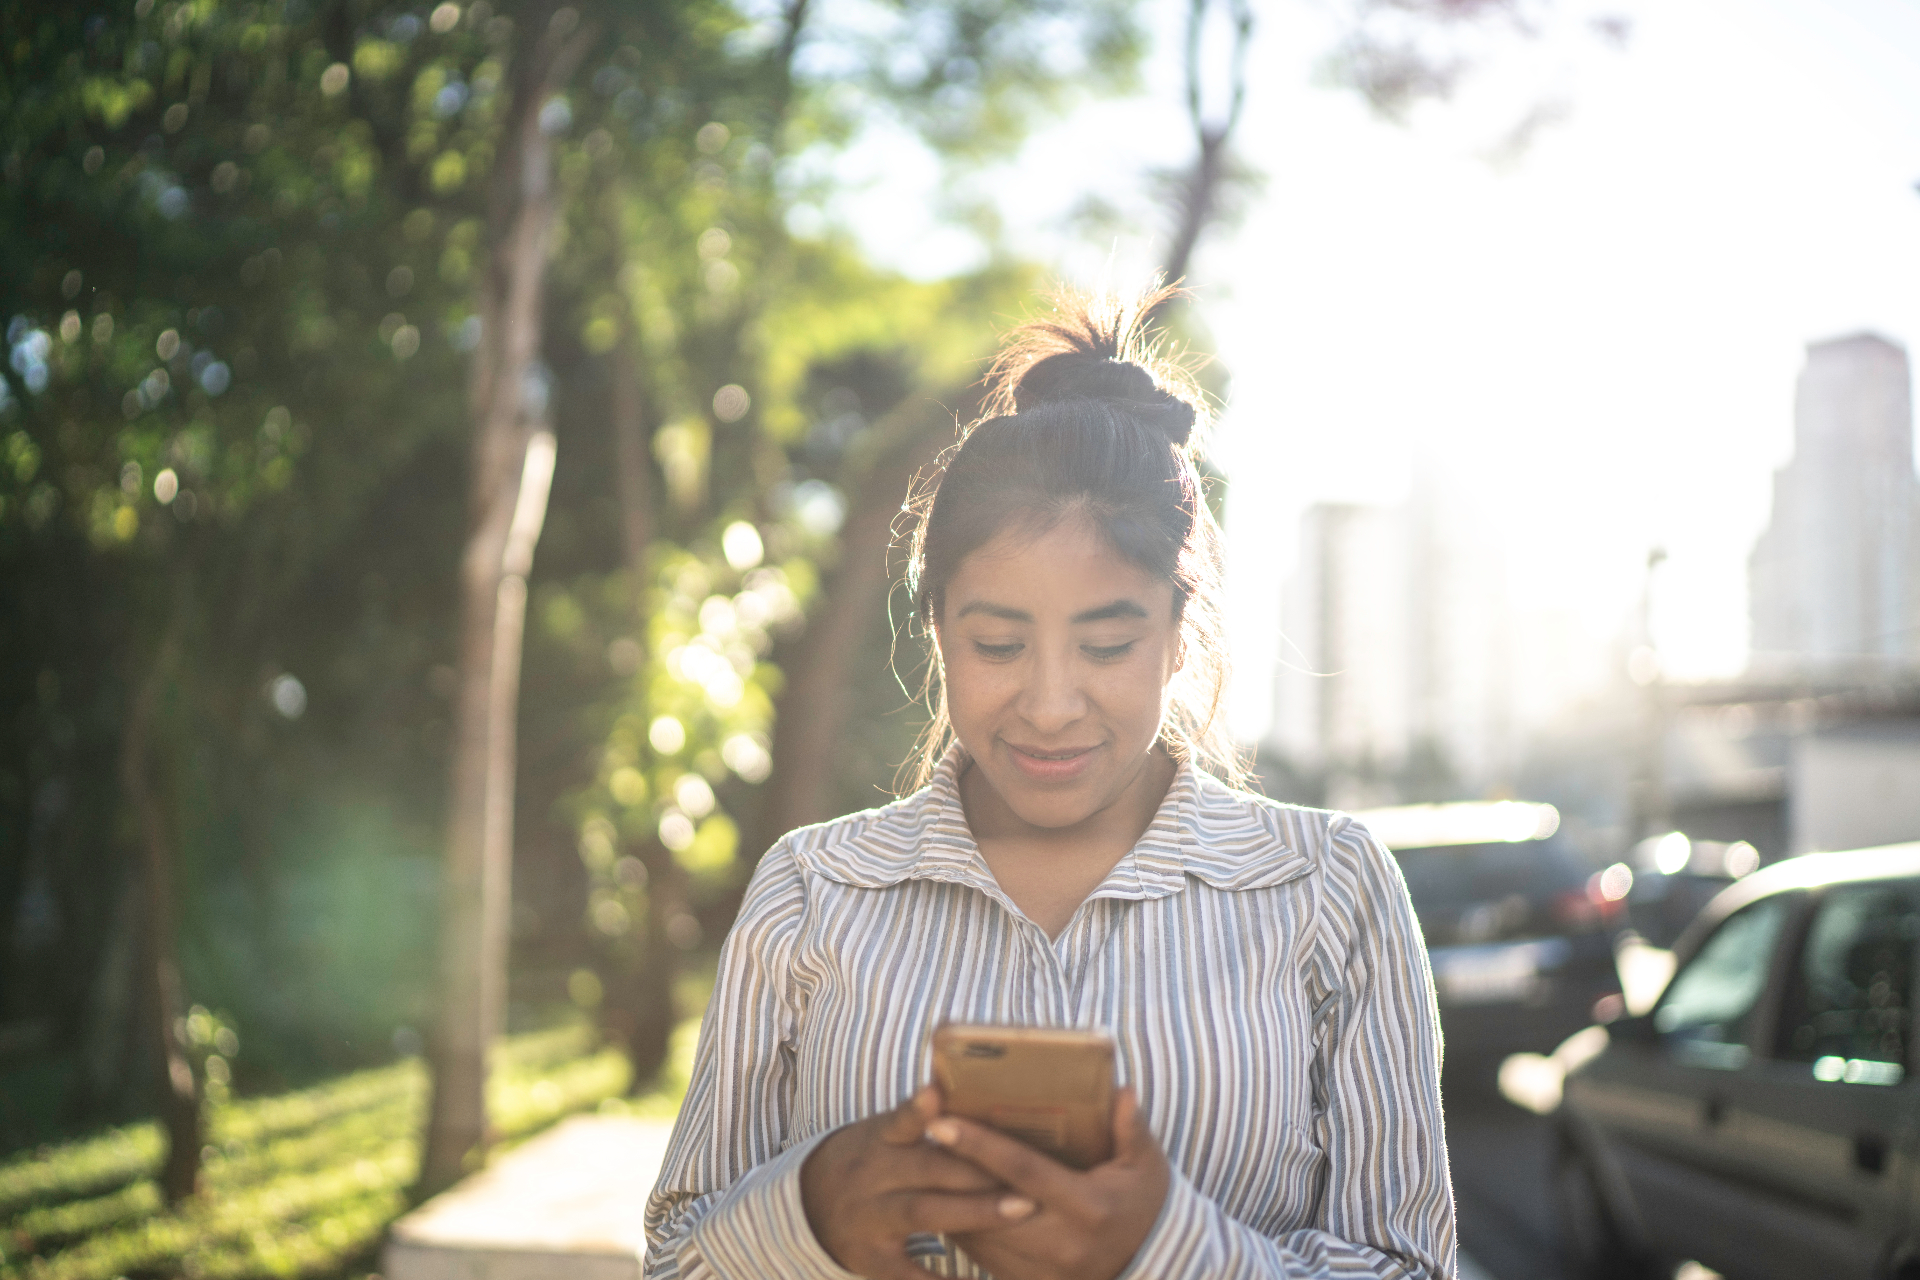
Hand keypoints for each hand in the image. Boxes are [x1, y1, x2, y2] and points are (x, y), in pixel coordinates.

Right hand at [800, 1086, 1039, 1278]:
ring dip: (976, 1210)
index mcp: (879, 1140)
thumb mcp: (884, 1134)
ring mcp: (869, 1217)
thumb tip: (973, 1086)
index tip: (937, 1092)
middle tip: (1030, 1167)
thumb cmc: (871, 1160)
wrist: (808, 1205)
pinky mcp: (870, 1259)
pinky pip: (908, 1274)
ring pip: (924, 1211)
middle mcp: (872, 1175)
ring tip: (1023, 1208)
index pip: (900, 1120)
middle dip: (980, 1168)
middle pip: (929, 1167)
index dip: (918, 1109)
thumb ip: (922, 1121)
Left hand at [929, 1087, 1170, 1279]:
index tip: (941, 1122)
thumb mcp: (1146, 1166)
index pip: (1023, 1171)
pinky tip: (945, 1199)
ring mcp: (1044, 1272)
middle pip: (989, 1204)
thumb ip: (1132, 1128)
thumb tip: (1122, 1090)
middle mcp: (1062, 1244)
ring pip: (978, 1236)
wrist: (1149, 1268)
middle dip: (950, 1172)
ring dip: (949, 1201)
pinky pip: (982, 1258)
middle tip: (918, 1138)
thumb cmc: (1143, 1205)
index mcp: (1088, 1207)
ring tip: (923, 1164)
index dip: (979, 1146)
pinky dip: (962, 1228)